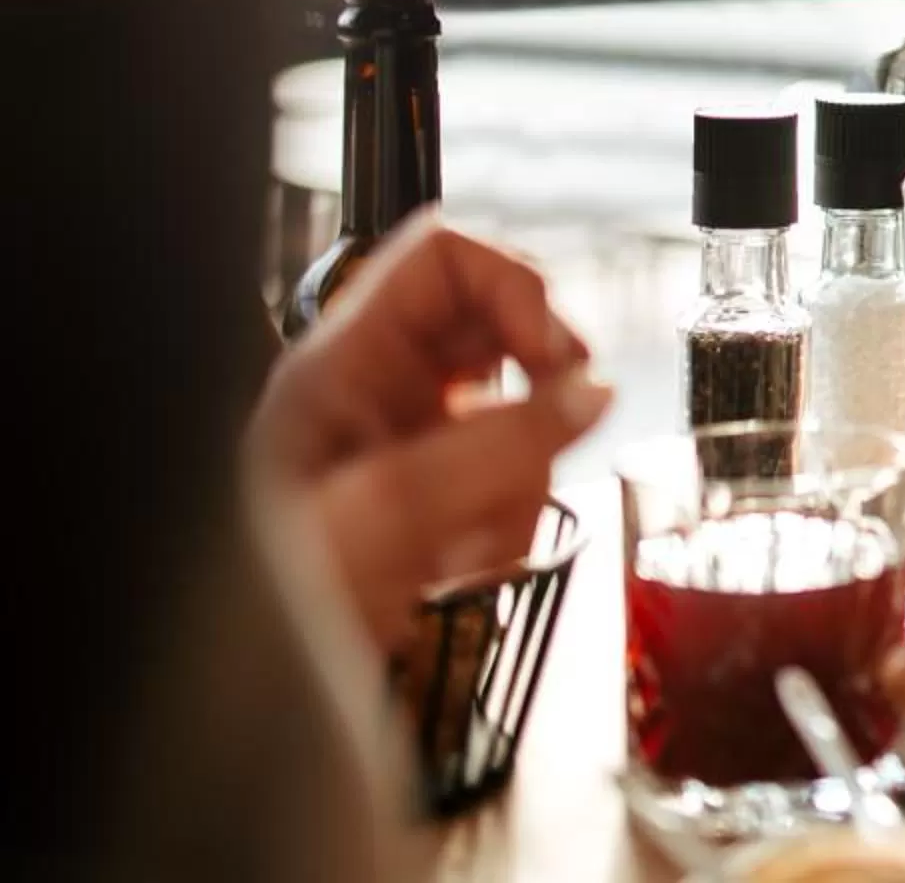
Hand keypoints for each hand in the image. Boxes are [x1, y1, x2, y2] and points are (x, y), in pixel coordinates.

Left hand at [251, 219, 611, 653]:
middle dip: (541, 389)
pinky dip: (511, 518)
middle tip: (551, 437)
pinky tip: (464, 562)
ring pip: (520, 408)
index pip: (449, 257)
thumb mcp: (391, 512)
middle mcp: (378, 388)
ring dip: (525, 475)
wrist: (250, 706)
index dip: (515, 286)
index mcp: (345, 361)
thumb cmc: (273, 599)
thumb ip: (501, 446)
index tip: (551, 355)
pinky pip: (511, 475)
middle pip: (501, 327)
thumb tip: (595, 391)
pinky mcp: (432, 493)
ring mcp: (408, 440)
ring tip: (475, 540)